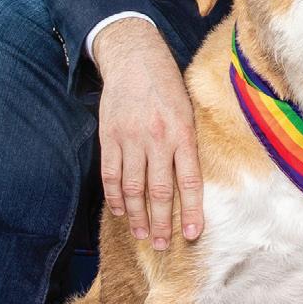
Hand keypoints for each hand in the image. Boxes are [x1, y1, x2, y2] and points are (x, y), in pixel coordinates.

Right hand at [93, 17, 203, 249]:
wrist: (134, 57)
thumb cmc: (167, 86)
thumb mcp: (188, 110)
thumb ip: (188, 144)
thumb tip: (192, 181)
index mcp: (182, 133)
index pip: (189, 180)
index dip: (191, 211)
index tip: (192, 234)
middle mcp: (157, 139)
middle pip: (160, 191)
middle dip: (162, 222)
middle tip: (164, 246)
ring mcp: (131, 139)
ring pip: (133, 188)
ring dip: (137, 216)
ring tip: (143, 236)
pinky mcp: (109, 137)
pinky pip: (111, 174)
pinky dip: (115, 197)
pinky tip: (120, 212)